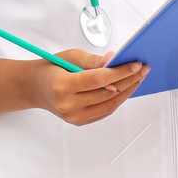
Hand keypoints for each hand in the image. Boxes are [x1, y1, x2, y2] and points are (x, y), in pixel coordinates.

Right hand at [29, 48, 149, 125]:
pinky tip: (126, 88)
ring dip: (127, 91)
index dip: (119, 72)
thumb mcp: (69, 56)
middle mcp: (67, 105)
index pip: (98, 80)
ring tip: (138, 78)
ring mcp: (73, 117)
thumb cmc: (50, 69)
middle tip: (142, 69)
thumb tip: (114, 60)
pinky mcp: (79, 122)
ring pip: (109, 105)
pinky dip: (117, 100)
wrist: (35, 87)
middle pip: (106, 93)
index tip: (135, 64)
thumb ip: (93, 60)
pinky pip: (104, 111)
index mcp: (62, 86)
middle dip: (129, 80)